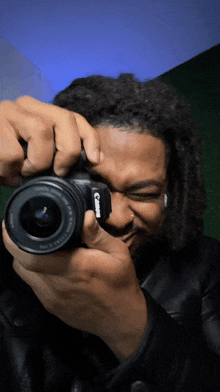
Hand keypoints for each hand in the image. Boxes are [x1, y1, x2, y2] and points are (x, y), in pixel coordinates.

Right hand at [0, 96, 100, 186]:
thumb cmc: (2, 157)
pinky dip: (11, 172)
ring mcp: (8, 112)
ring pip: (41, 132)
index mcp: (40, 113)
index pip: (73, 117)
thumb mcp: (31, 156)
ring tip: (24, 171)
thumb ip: (53, 157)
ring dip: (37, 162)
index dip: (89, 138)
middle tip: (59, 171)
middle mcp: (26, 106)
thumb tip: (81, 169)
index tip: (95, 161)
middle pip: (64, 119)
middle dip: (69, 150)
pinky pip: (12, 153)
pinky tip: (3, 172)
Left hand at [2, 211, 147, 359]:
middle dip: (19, 247)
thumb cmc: (121, 283)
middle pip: (21, 264)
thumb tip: (86, 215)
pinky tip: (48, 266)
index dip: (14, 241)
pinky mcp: (52, 307)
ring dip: (25, 260)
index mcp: (74, 267)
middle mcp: (57, 284)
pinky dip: (34, 273)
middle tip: (27, 232)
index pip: (31, 257)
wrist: (122, 320)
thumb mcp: (118, 253)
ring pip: (25, 276)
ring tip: (37, 247)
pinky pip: (34, 286)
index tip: (9, 226)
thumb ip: (98, 234)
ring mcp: (52, 298)